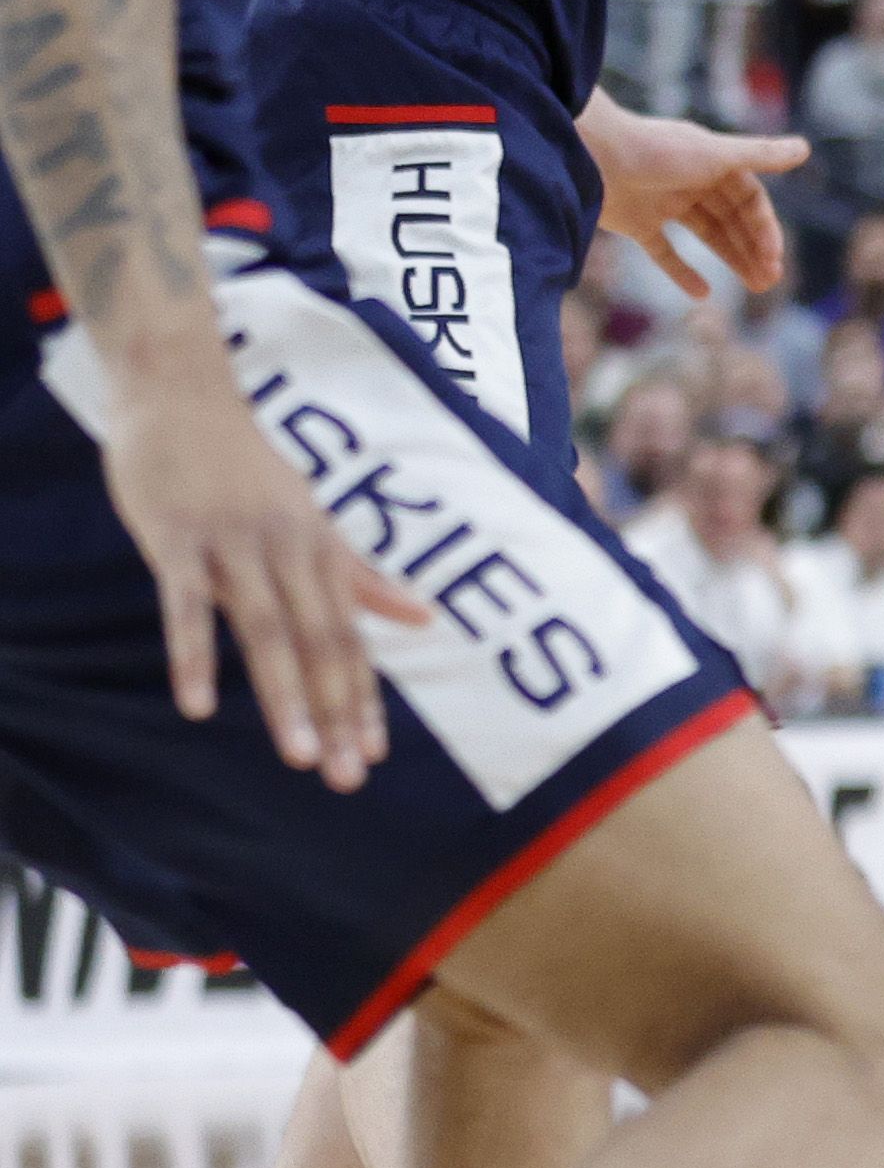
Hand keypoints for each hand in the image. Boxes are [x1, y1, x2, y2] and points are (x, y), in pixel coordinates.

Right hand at [96, 350, 426, 788]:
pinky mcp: (177, 538)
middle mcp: (290, 551)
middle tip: (348, 778)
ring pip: (267, 632)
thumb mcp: (313, 519)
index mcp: (322, 552)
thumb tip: (423, 616)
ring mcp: (234, 544)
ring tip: (300, 757)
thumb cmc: (246, 465)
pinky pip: (187, 606)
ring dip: (285, 697)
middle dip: (337, 713)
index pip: (351, 639)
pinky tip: (197, 706)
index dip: (363, 698)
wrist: (182, 389)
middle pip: (322, 644)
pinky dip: (194, 656)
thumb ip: (361, 575)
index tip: (376, 755)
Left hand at [587, 102, 807, 299]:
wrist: (588, 152)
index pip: (750, 199)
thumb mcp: (714, 153)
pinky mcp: (636, 223)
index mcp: (713, 163)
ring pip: (706, 235)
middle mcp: (692, 182)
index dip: (764, 228)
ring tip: (754, 288)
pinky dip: (682, 271)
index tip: (773, 257)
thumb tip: (806, 149)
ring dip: (730, 259)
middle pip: (732, 220)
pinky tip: (702, 294)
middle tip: (770, 281)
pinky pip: (664, 251)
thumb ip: (760, 155)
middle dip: (753, 249)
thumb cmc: (654, 149)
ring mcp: (663, 203)